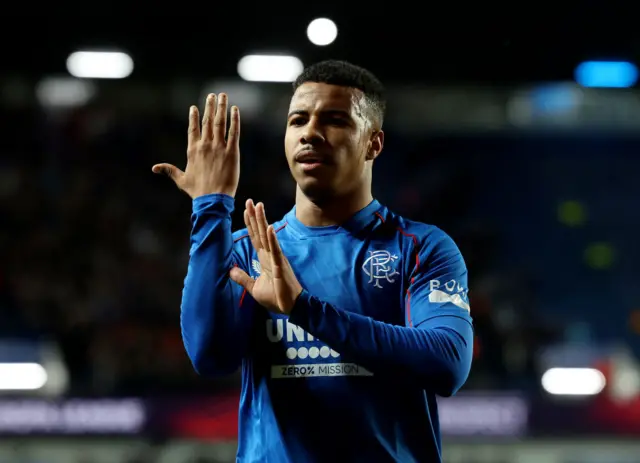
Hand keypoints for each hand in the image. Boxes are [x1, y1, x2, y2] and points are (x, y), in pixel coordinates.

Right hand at [152, 93, 239, 197]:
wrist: (213, 199)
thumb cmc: (198, 191)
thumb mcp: (181, 180)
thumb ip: (169, 170)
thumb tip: (154, 168)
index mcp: (193, 150)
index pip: (193, 129)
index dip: (194, 117)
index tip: (195, 107)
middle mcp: (205, 145)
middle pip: (207, 121)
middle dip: (210, 106)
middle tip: (213, 95)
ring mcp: (219, 148)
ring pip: (220, 122)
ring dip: (221, 107)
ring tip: (223, 96)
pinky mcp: (232, 152)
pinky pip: (234, 132)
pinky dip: (235, 120)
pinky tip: (235, 109)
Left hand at [230, 200, 302, 314]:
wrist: (290, 307)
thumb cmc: (276, 298)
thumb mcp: (254, 287)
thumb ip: (243, 278)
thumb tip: (230, 270)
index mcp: (264, 259)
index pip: (255, 238)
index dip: (250, 224)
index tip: (246, 210)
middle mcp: (270, 255)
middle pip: (260, 232)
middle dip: (255, 216)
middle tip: (250, 201)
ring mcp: (276, 258)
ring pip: (267, 236)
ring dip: (262, 221)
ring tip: (259, 206)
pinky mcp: (280, 265)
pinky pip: (275, 250)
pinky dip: (272, 238)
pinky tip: (268, 227)